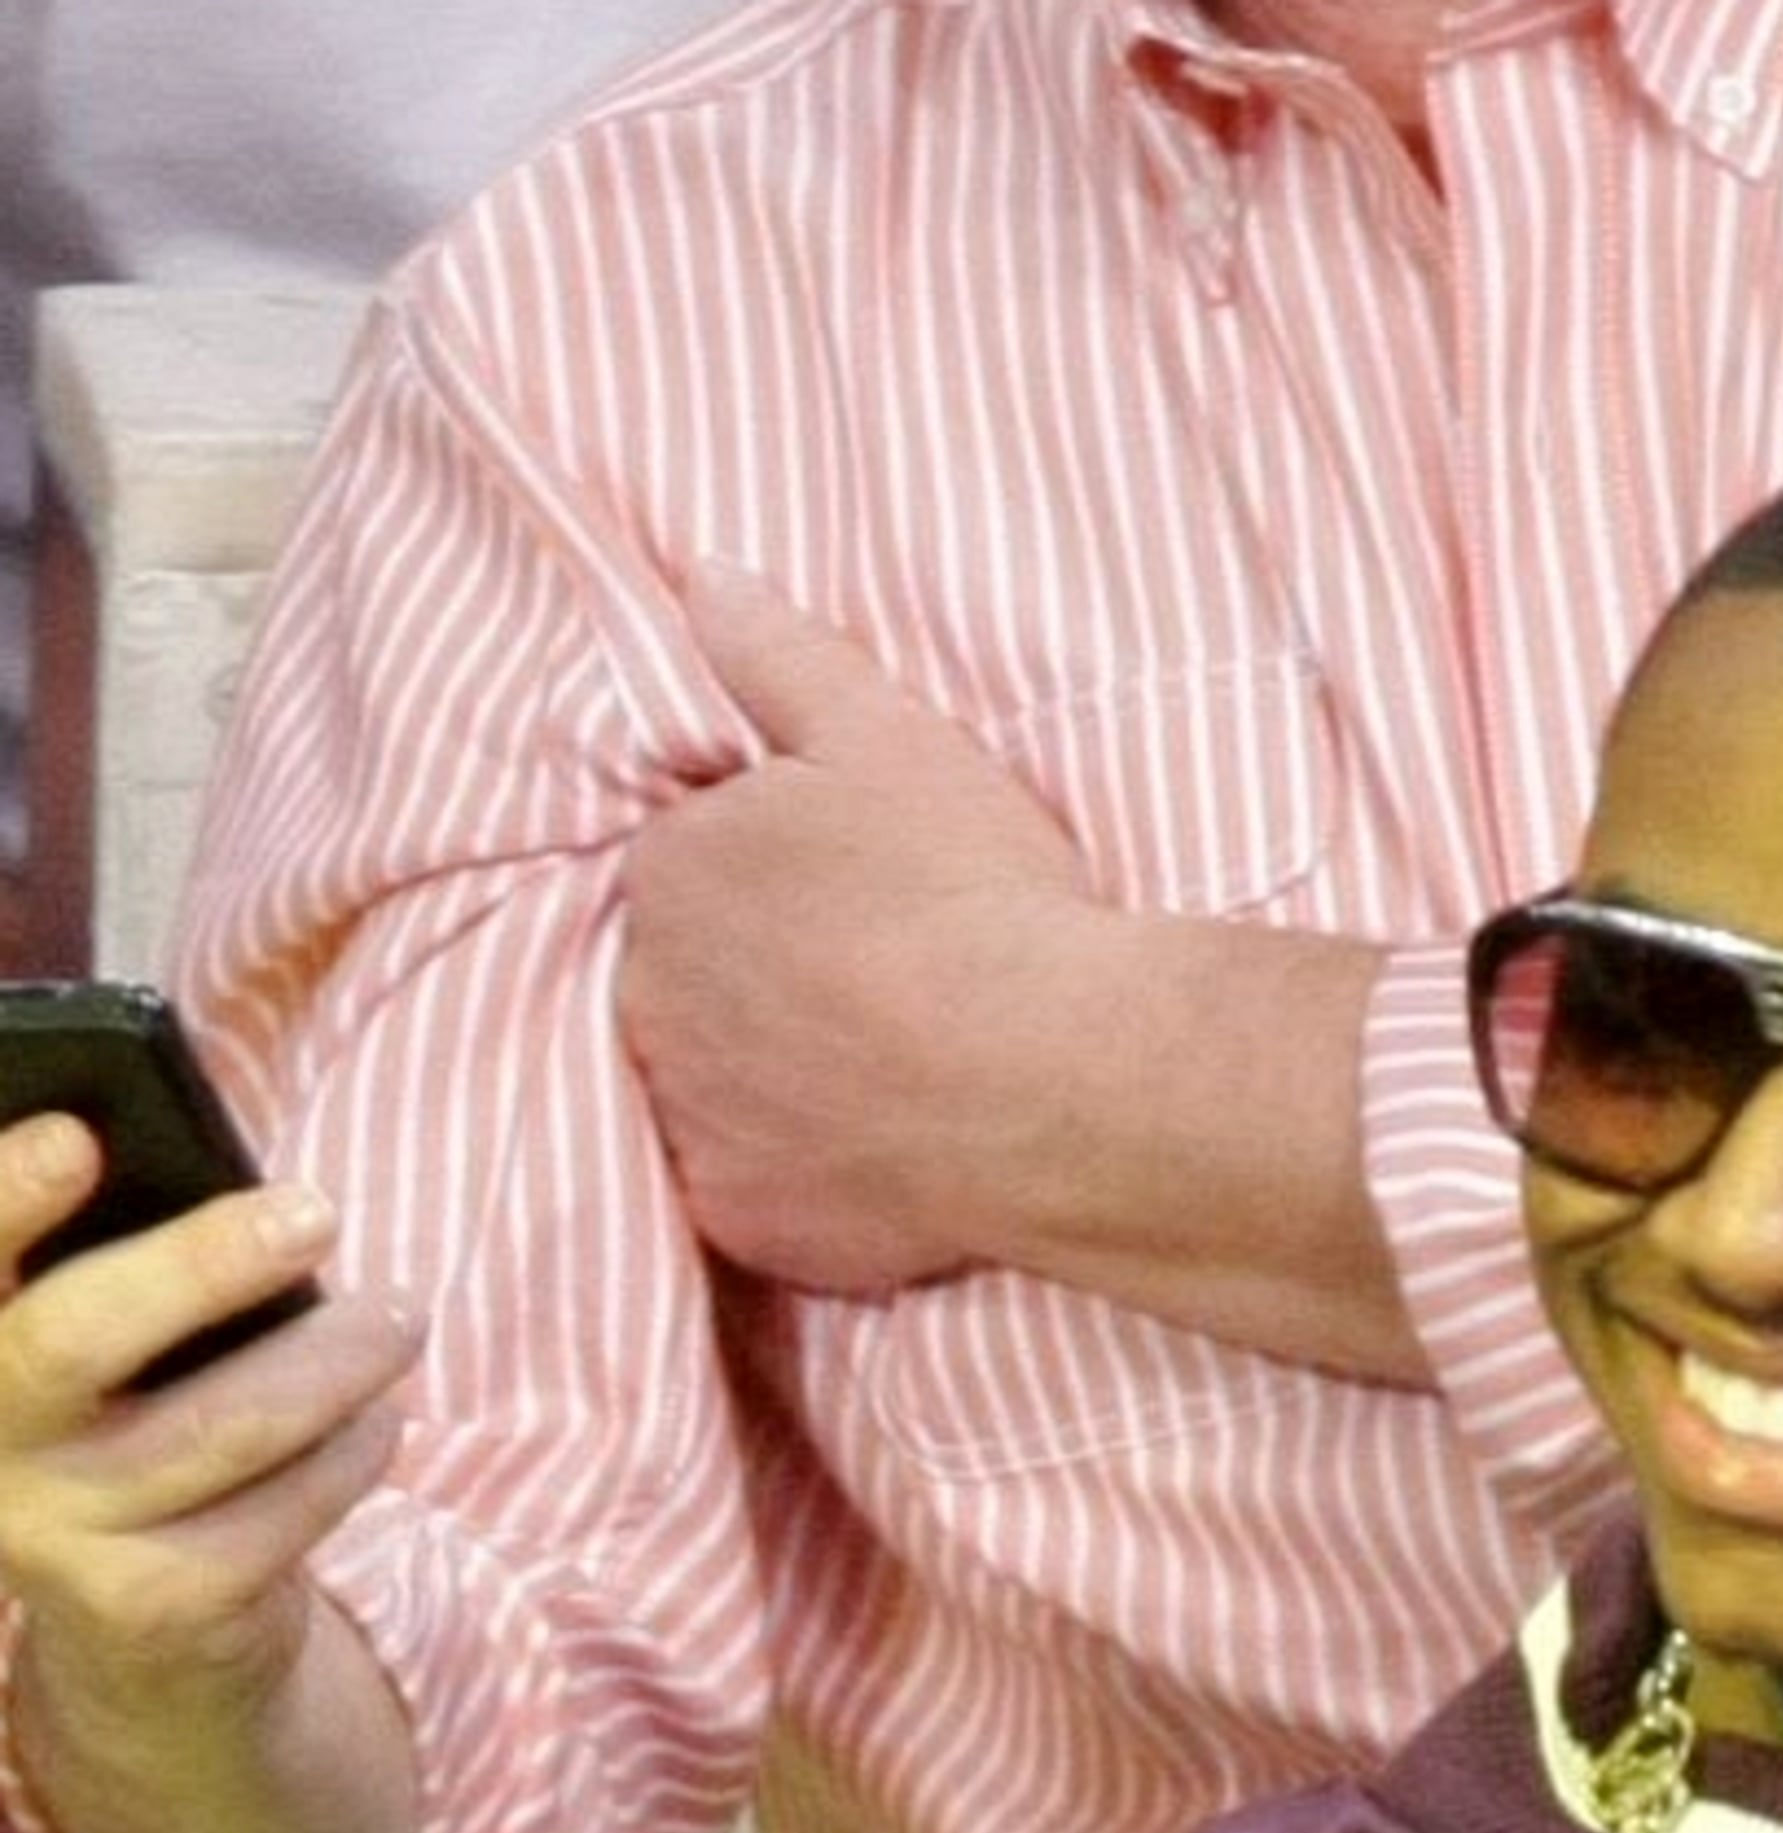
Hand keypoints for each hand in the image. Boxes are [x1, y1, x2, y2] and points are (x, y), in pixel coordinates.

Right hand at [0, 1117, 425, 1832]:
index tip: (76, 1138)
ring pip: (220, 1427)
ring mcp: (63, 1536)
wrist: (146, 1635)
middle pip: (75, 1339)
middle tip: (314, 1211)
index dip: (6, 1196)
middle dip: (199, 1265)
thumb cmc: (133, 1435)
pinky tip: (378, 1418)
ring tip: (398, 1317)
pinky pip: (282, 1510)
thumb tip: (242, 1198)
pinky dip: (350, 1452)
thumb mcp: (105, 1363)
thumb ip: (120, 1281)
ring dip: (332, 1362)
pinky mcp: (159, 1604)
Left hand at [619, 568, 1100, 1297]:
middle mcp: (649, 996)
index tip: (856, 906)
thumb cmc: (973, 896)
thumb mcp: (886, 735)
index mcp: (672, 870)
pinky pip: (756, 1197)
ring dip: (771, 1088)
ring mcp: (692, 1118)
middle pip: (689, 985)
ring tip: (882, 1085)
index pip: (693, 869)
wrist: (1048, 1077)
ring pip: (714, 1094)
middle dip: (761, 989)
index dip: (776, 886)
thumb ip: (779, 653)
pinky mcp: (745, 1220)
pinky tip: (880, 1162)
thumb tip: (704, 577)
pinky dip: (804, 1185)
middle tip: (879, 998)